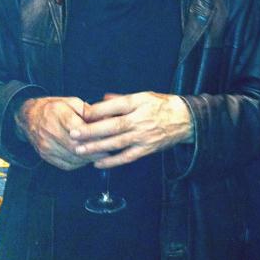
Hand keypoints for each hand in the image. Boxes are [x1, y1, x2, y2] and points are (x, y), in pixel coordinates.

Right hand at [15, 96, 109, 169]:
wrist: (30, 117)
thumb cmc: (55, 108)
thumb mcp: (72, 102)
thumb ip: (89, 111)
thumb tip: (106, 119)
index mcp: (58, 114)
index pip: (79, 128)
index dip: (95, 134)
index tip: (108, 136)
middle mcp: (50, 131)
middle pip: (76, 146)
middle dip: (95, 149)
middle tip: (110, 148)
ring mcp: (47, 146)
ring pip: (73, 158)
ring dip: (89, 158)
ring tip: (102, 154)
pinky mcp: (46, 156)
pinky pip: (67, 164)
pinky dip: (80, 163)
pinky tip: (88, 158)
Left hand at [71, 92, 193, 167]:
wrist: (186, 119)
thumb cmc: (163, 105)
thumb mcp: (144, 95)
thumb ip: (122, 99)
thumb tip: (102, 99)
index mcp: (139, 102)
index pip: (115, 106)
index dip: (97, 110)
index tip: (82, 113)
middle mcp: (140, 119)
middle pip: (113, 126)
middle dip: (91, 131)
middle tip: (73, 134)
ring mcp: (144, 136)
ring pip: (117, 143)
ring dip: (97, 147)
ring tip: (80, 150)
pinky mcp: (147, 149)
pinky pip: (126, 157)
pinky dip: (111, 162)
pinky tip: (98, 164)